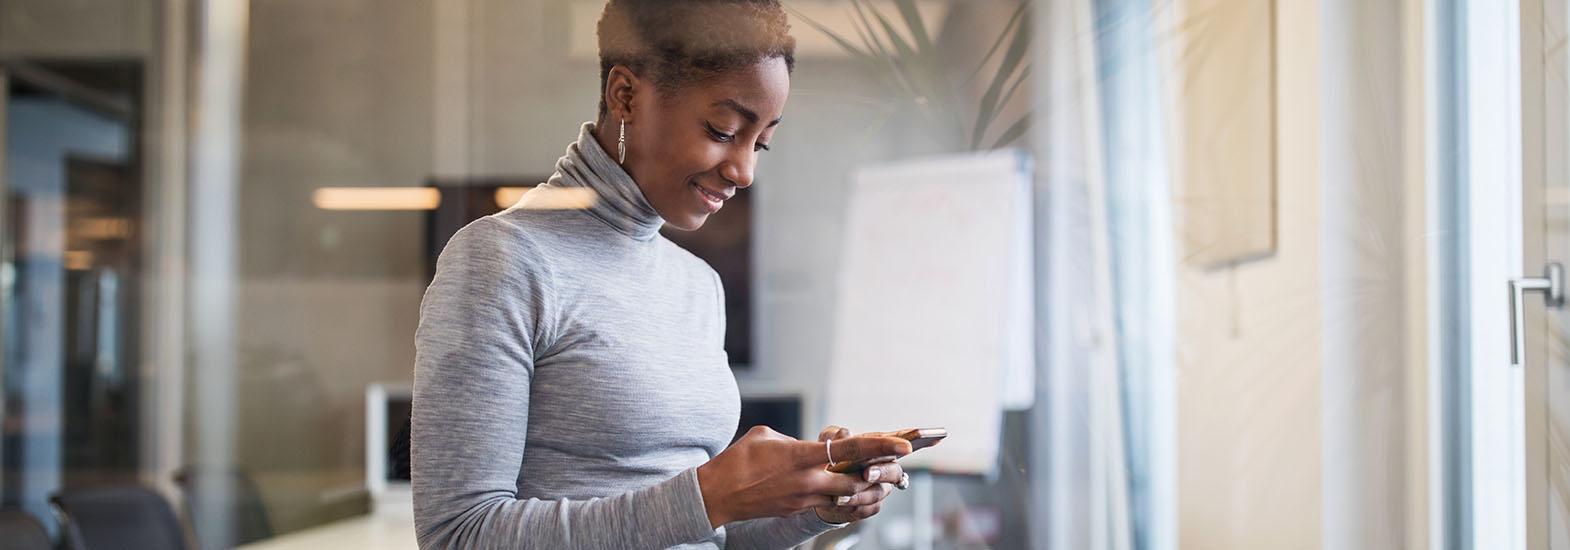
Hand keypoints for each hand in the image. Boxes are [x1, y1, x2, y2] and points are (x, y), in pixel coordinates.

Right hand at [696, 425, 911, 527]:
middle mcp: (807, 480)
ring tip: (883, 482)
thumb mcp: (767, 435)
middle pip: (858, 481)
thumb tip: (814, 446)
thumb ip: (797, 439)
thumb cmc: (739, 459)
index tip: (904, 444)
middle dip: (882, 475)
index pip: (850, 450)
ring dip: (867, 490)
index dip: (880, 446)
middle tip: (899, 469)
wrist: (717, 494)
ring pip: (848, 498)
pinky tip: (854, 494)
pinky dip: (846, 500)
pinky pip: (831, 506)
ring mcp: (803, 499)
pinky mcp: (797, 511)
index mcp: (801, 455)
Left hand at [812, 425, 905, 523]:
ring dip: (860, 494)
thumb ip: (834, 435)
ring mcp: (880, 488)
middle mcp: (884, 467)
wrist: (818, 487)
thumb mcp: (827, 442)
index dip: (911, 438)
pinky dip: (852, 506)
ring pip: (879, 493)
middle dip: (882, 473)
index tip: (907, 445)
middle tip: (867, 473)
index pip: (898, 439)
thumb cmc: (828, 458)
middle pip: (894, 471)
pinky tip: (838, 503)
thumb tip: (844, 433)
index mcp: (877, 446)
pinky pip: (867, 508)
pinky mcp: (871, 506)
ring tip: (840, 495)